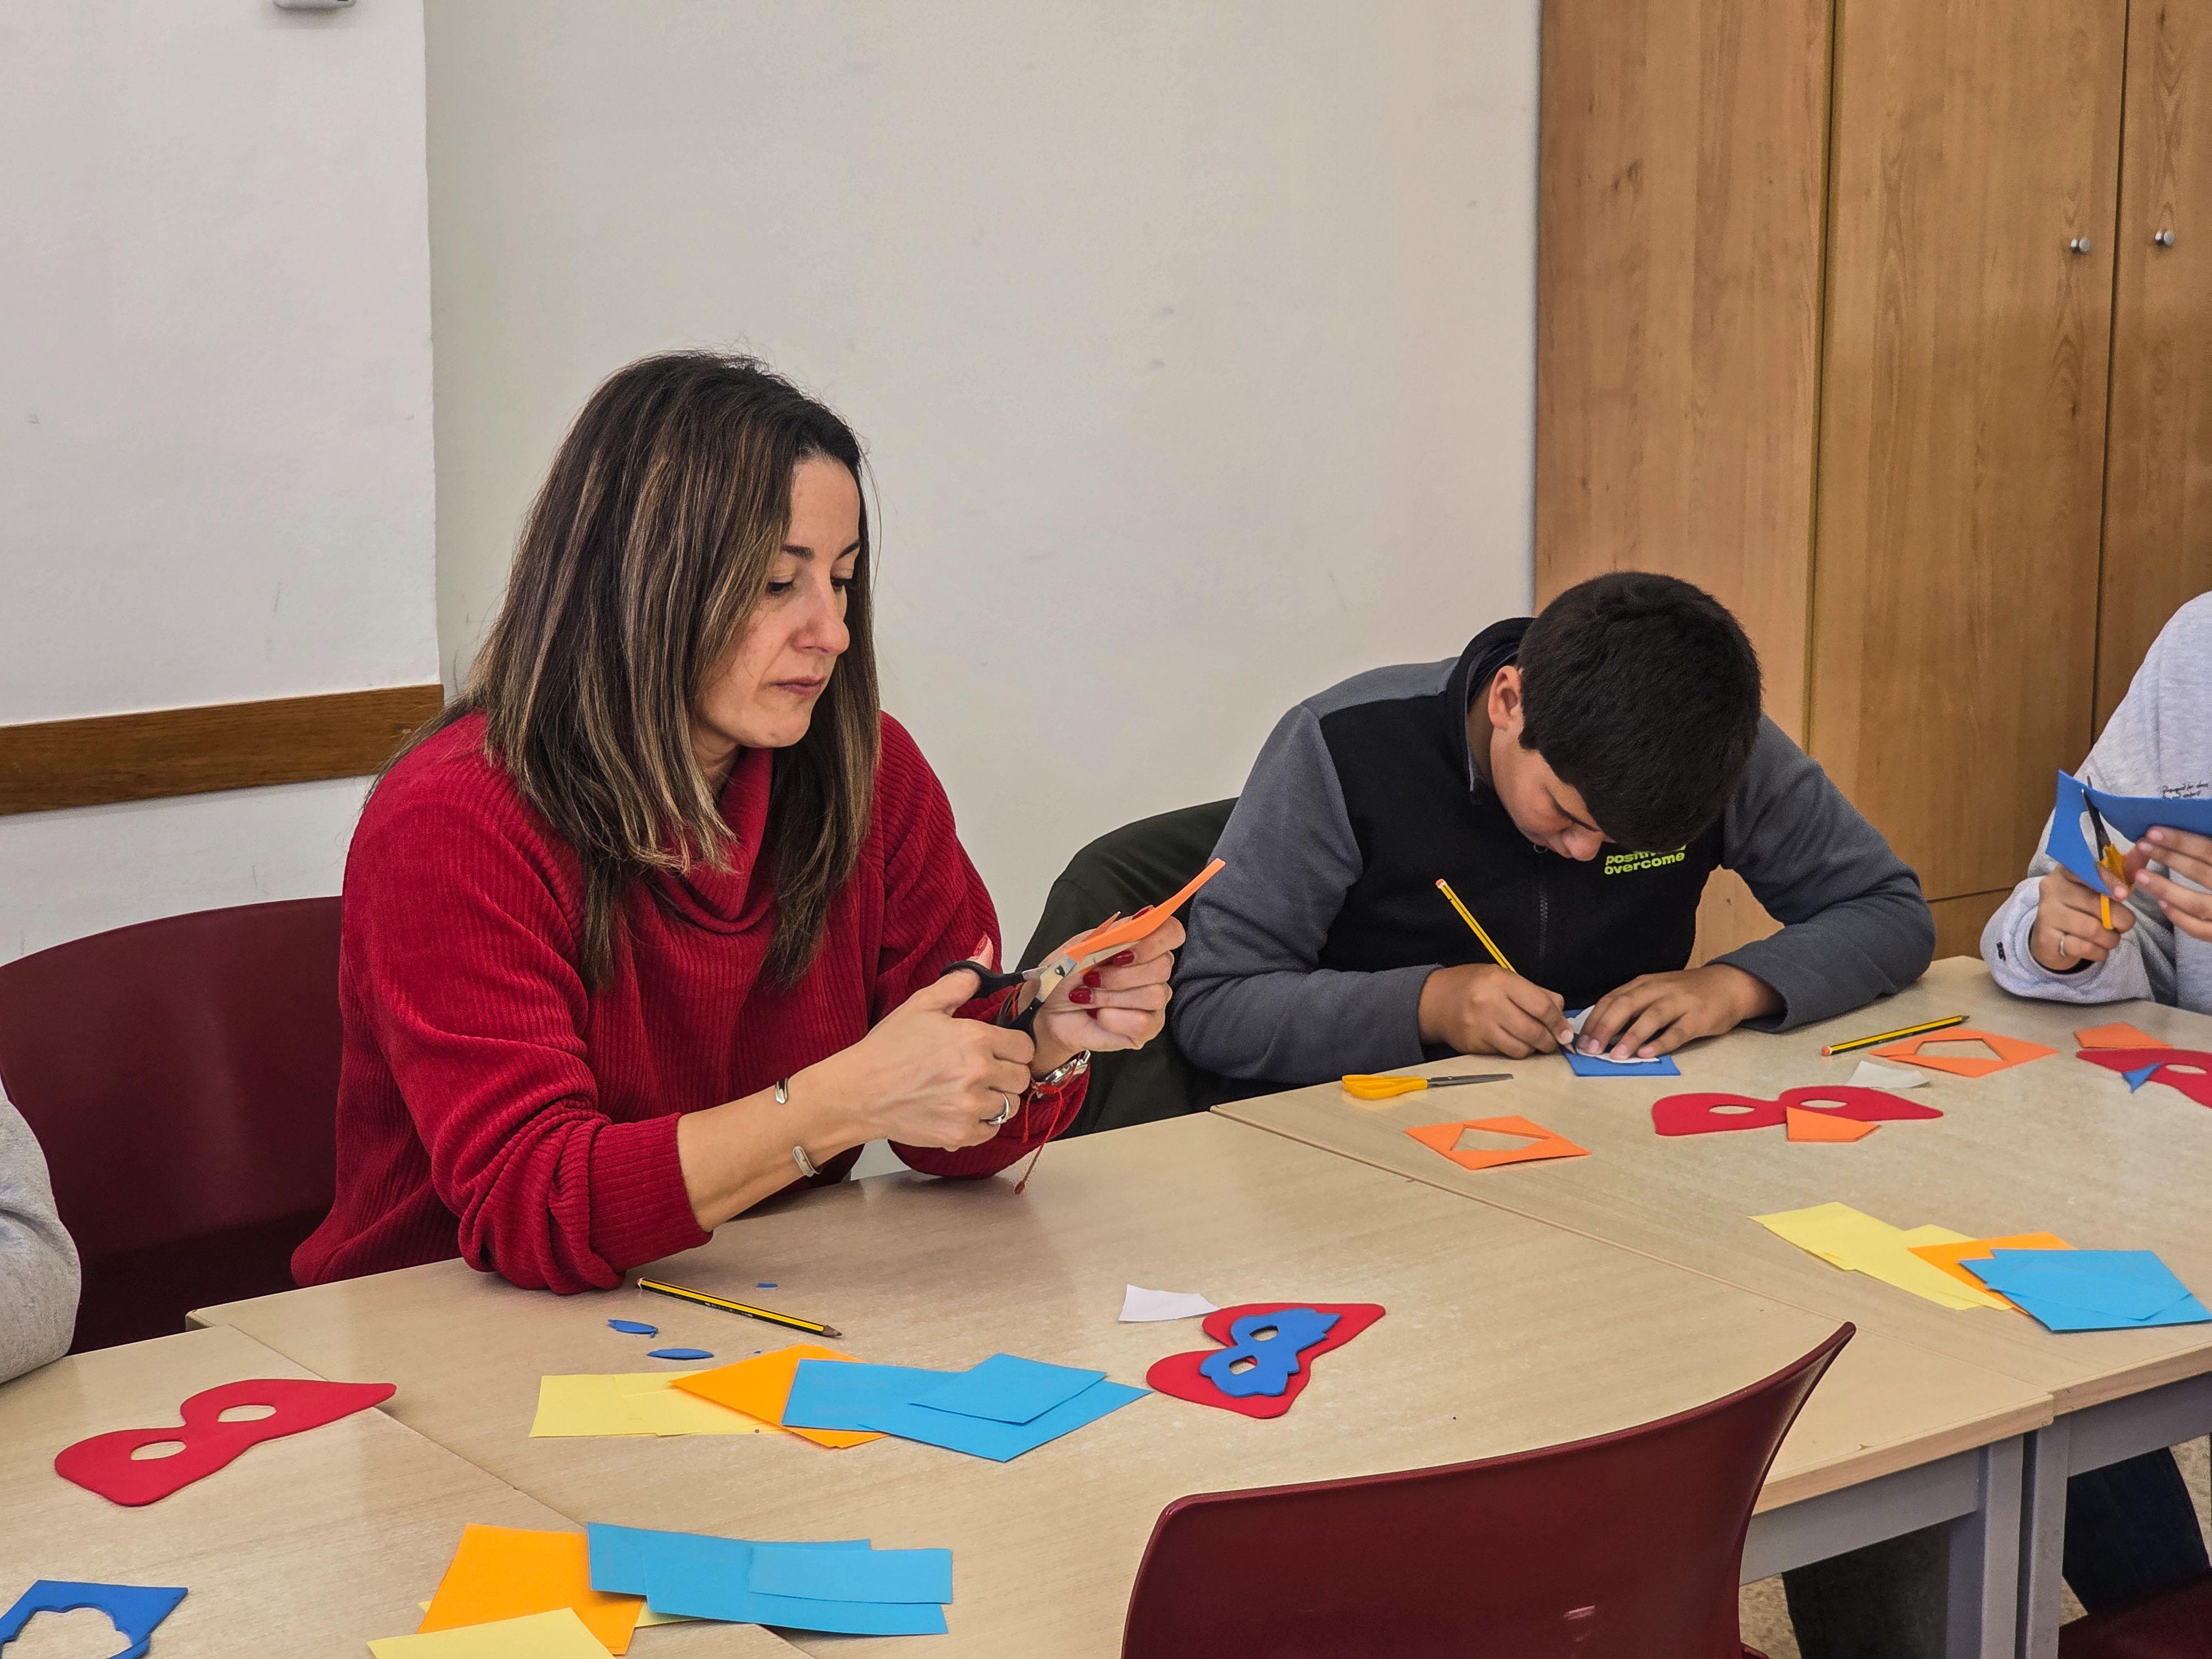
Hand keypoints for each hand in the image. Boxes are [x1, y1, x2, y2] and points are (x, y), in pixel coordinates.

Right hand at [803, 967, 1035, 1149]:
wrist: (858, 1092)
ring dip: (995, 1099)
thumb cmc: (887, 1049)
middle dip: (1007, 1073)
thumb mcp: (923, 1005)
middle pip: (1021, 1077)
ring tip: (970, 1091)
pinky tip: (960, 1109)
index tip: (997, 1050)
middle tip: (982, 1071)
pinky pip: (992, 1130)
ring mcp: (970, 1106)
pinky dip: (981, 1123)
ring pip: (1009, 1106)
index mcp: (975, 1038)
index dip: (1011, 1047)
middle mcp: (978, 1073)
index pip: (1024, 1047)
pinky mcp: (961, 1133)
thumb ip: (962, 980)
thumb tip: (986, 949)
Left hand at [1026, 914, 1182, 1074]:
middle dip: (1119, 975)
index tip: (1122, 953)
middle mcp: (1153, 971)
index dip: (1154, 941)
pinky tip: (1097, 1015)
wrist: (1047, 1011)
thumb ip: (1114, 932)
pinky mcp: (1147, 1028)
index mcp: (1140, 944)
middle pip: (1163, 966)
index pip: (1172, 933)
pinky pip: (1143, 1023)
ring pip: (1153, 995)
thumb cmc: (1064, 977)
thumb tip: (1144, 915)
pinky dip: (1112, 1019)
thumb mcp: (1080, 947)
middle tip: (1090, 979)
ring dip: (1110, 997)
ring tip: (1087, 997)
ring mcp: (1153, 1001)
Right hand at [1417, 963, 1572, 1058]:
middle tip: (1553, 1041)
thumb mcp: (1503, 977)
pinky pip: (1504, 1054)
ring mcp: (1479, 1026)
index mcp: (1501, 981)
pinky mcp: (1473, 1045)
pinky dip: (1514, 1051)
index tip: (1565, 1032)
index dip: (1558, 1023)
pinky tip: (1513, 1042)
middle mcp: (1489, 1003)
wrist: (1434, 1000)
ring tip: (1533, 1042)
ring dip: (1533, 1049)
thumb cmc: (1473, 985)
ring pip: (1521, 1048)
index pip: (1541, 1006)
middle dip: (1549, 1041)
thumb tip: (1561, 1016)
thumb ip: (1535, 993)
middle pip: (1533, 1031)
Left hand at [1578, 965, 1778, 1059]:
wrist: (1730, 984)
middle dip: (1605, 1027)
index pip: (1612, 999)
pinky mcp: (1700, 1017)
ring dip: (1630, 1037)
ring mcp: (1681, 1002)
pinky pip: (1678, 1031)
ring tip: (1614, 1055)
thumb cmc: (1687, 993)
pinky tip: (1646, 1054)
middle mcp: (1659, 989)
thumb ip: (1633, 1006)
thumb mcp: (1656, 992)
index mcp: (1644, 983)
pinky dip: (1661, 1042)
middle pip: (1626, 1005)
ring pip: (1650, 1017)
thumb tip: (1602, 1031)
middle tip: (1590, 1048)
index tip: (1580, 1039)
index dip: (1594, 1019)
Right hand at [2028, 863, 2133, 971]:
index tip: (2123, 894)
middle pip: (2097, 905)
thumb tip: (2144, 852)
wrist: (2051, 938)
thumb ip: (2121, 871)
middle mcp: (2052, 889)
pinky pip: (2083, 947)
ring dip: (2110, 939)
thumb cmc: (2081, 909)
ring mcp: (2046, 913)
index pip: (2087, 870)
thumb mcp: (2098, 888)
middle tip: (2122, 926)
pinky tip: (2096, 949)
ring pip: (2092, 929)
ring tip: (2109, 938)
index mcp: (2066, 871)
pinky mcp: (2045, 938)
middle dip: (2120, 920)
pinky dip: (2099, 952)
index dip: (2108, 881)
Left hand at [2134, 826, 2211, 943]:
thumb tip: (2201, 827)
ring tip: (2140, 876)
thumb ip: (2211, 851)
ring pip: (2198, 904)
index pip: (2210, 850)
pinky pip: (2201, 930)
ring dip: (2166, 888)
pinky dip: (2179, 917)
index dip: (2182, 841)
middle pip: (2201, 871)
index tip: (2153, 831)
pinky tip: (2162, 904)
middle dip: (2169, 857)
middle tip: (2141, 846)